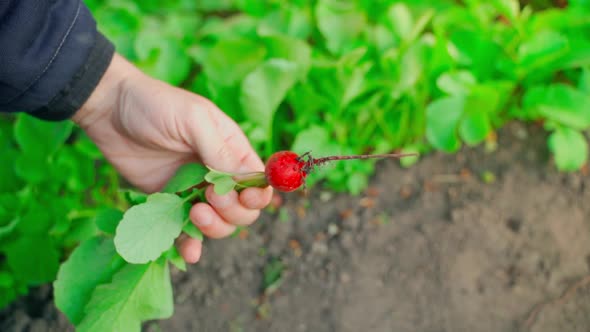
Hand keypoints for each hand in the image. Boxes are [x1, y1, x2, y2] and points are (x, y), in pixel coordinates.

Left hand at [73, 54, 272, 262]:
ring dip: (213, 228)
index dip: (256, 196)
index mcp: (231, 150)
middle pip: (242, 209)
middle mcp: (217, 174)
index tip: (241, 198)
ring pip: (219, 224)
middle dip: (231, 212)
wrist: (109, 109)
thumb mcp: (193, 119)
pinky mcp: (169, 204)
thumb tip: (243, 180)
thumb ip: (219, 149)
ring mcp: (193, 191)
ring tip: (192, 213)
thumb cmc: (155, 104)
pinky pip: (185, 231)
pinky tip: (187, 252)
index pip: (257, 182)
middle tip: (206, 199)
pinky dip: (189, 245)